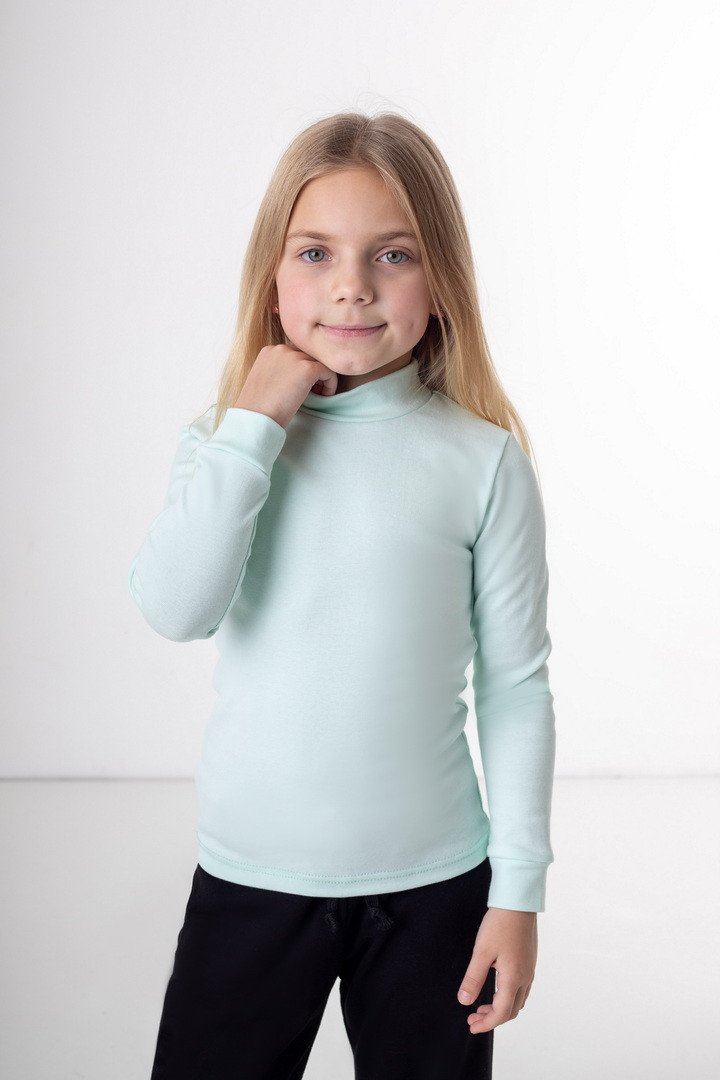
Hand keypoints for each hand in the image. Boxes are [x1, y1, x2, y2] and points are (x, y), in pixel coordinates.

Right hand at [233, 344, 337, 428]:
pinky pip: (329, 371)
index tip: (301, 387)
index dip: (302, 370)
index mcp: (269, 351)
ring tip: (317, 395)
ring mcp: (294, 357)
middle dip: (313, 373)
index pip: (295, 353)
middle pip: (308, 356)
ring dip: (322, 378)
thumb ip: (279, 371)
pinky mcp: (306, 369)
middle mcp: (281, 349)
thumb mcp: (265, 380)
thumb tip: (298, 375)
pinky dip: (330, 384)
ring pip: (320, 362)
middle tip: (312, 392)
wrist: (256, 418)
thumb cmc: (258, 408)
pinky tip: (323, 397)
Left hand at [457, 907, 537, 1033]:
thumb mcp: (481, 952)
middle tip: (473, 1017)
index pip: (501, 1012)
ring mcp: (529, 969)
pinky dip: (508, 996)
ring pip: (518, 1000)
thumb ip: (473, 978)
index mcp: (513, 978)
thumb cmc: (500, 924)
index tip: (471, 1026)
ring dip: (501, 1008)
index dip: (486, 1023)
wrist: (518, 902)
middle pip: (512, 1010)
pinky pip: (521, 988)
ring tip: (482, 1005)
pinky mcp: (529, 960)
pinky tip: (495, 988)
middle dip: (492, 1018)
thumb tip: (464, 1001)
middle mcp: (525, 977)